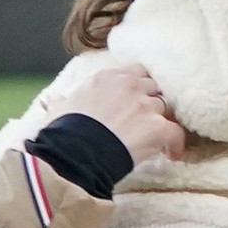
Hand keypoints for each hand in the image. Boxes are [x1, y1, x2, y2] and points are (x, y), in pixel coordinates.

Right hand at [70, 60, 184, 168]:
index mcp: (107, 77)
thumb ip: (62, 101)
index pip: (136, 72)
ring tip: (157, 139)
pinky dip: (175, 144)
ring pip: (165, 109)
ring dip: (161, 123)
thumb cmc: (63, 131)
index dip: (140, 87)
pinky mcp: (158, 126)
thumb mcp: (59, 109)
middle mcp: (129, 86)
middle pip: (154, 89)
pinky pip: (177, 132)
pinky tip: (170, 155)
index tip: (138, 99)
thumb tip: (50, 102)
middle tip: (148, 120)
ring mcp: (145, 105)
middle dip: (152, 103)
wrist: (74, 151)